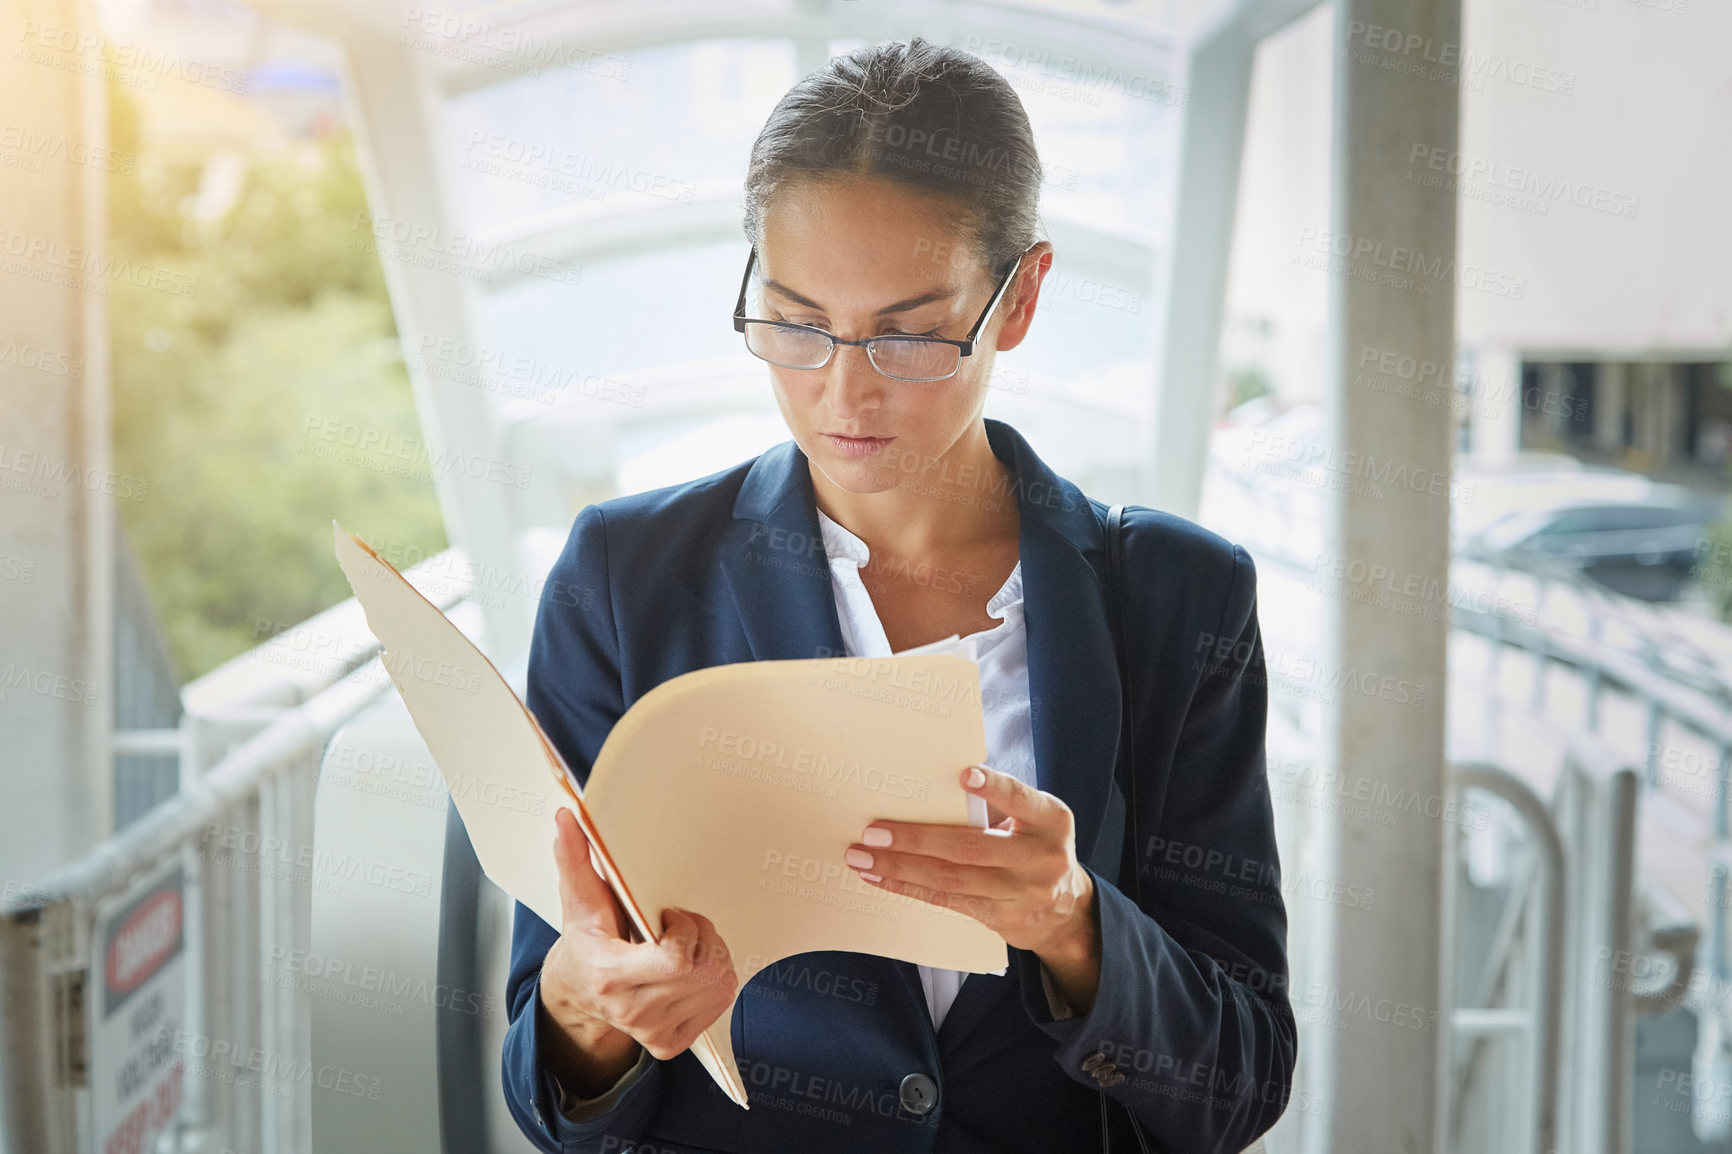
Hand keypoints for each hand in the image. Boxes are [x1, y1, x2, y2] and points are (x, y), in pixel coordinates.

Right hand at [538, 806, 737, 1092]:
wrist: (579, 994)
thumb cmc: (586, 940)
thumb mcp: (579, 900)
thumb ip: (574, 858)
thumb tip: (567, 816)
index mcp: (610, 977)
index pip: (676, 959)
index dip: (685, 929)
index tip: (669, 915)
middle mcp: (632, 1013)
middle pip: (705, 969)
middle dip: (703, 936)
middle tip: (681, 924)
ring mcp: (653, 1033)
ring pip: (719, 983)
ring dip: (713, 954)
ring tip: (685, 945)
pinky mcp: (671, 1044)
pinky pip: (722, 1000)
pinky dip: (715, 978)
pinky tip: (689, 969)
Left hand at [842, 765, 1097, 962]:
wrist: (1065, 911)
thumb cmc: (1035, 846)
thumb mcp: (1034, 820)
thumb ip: (999, 804)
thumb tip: (932, 785)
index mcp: (1050, 820)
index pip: (1021, 800)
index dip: (994, 788)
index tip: (964, 775)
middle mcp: (1039, 858)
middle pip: (970, 847)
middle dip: (916, 838)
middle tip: (873, 830)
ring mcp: (1020, 893)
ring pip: (950, 879)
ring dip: (900, 867)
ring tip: (862, 857)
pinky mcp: (998, 917)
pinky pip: (945, 901)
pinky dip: (908, 888)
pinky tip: (879, 878)